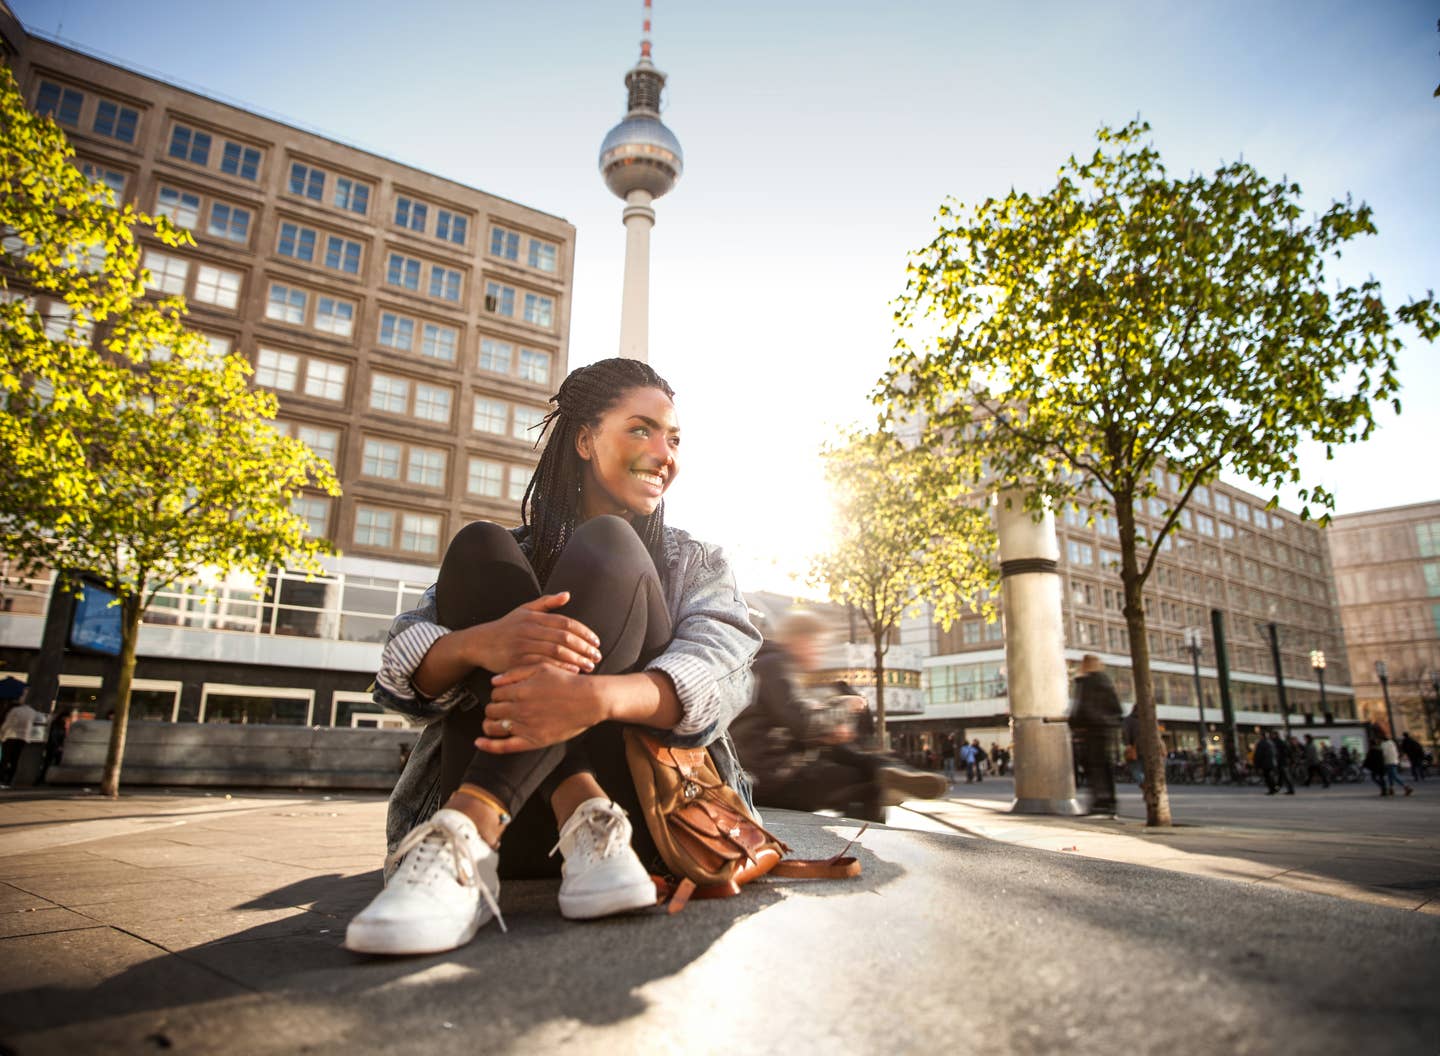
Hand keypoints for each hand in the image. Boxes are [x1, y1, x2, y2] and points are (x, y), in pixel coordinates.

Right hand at [467, 593, 601, 673]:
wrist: (479, 643)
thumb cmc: (506, 627)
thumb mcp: (524, 610)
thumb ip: (546, 603)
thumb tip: (567, 594)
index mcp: (534, 617)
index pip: (566, 623)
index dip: (584, 633)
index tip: (597, 642)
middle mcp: (529, 629)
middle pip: (563, 638)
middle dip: (584, 648)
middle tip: (597, 656)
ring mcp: (522, 646)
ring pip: (555, 652)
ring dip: (576, 660)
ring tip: (589, 666)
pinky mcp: (516, 661)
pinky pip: (543, 665)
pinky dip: (560, 668)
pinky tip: (572, 672)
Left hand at [474, 664, 605, 753]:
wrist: (590, 700)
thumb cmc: (568, 682)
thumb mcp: (542, 668)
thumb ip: (516, 673)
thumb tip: (494, 681)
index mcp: (521, 690)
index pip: (495, 693)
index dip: (498, 693)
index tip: (506, 694)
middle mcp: (520, 709)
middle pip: (491, 709)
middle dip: (494, 707)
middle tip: (503, 707)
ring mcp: (526, 726)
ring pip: (493, 727)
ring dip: (489, 724)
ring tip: (494, 722)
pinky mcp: (533, 741)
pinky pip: (504, 746)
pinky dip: (488, 746)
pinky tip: (479, 743)